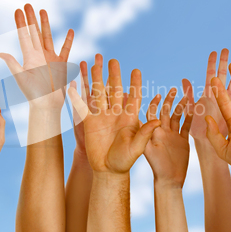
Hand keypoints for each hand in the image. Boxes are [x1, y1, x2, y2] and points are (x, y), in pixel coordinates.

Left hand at [0, 4, 73, 110]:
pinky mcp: (61, 64)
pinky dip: (68, 41)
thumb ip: (14, 64)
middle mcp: (39, 55)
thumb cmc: (33, 94)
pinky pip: (65, 50)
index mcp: (29, 57)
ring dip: (46, 24)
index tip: (17, 10)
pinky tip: (70, 31)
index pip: (24, 35)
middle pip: (34, 32)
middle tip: (28, 4)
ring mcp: (50, 59)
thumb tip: (1, 53)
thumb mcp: (22, 78)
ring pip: (48, 37)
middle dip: (31, 18)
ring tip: (43, 10)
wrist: (47, 105)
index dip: (20, 23)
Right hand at [68, 55, 160, 173]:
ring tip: (95, 64)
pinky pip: (83, 107)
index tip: (136, 70)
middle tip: (113, 60)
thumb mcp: (137, 147)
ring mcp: (102, 117)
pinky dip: (78, 97)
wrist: (108, 171)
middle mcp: (116, 114)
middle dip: (114, 76)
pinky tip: (73, 84)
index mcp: (129, 118)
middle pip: (115, 91)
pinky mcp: (90, 123)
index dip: (135, 84)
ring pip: (99, 94)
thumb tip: (157, 121)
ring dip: (97, 80)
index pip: (133, 97)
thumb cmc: (125, 161)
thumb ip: (145, 133)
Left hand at [143, 87, 192, 186]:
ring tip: (186, 97)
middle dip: (168, 100)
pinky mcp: (182, 141)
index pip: (152, 113)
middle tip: (173, 89)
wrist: (169, 179)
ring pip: (176, 117)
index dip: (154, 103)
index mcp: (152, 132)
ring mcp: (172, 135)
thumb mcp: (148, 149)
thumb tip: (148, 119)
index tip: (158, 95)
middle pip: (165, 112)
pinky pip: (186, 127)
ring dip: (180, 107)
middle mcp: (162, 131)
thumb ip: (147, 134)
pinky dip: (190, 118)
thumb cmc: (156, 166)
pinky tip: (193, 110)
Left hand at [185, 49, 230, 141]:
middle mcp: (221, 100)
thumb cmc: (199, 134)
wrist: (211, 150)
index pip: (211, 78)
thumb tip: (183, 79)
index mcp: (209, 98)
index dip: (213, 65)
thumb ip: (189, 96)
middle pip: (225, 79)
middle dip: (227, 65)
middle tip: (228, 50)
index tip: (214, 51)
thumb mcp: (191, 113)